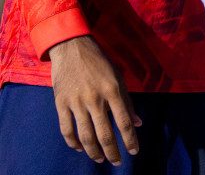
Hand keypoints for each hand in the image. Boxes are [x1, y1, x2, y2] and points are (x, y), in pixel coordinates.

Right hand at [48, 35, 139, 164]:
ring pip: (85, 135)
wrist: (72, 48)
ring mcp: (76, 102)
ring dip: (93, 151)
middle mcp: (95, 98)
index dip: (130, 139)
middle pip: (105, 133)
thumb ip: (127, 102)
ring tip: (100, 159)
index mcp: (113, 91)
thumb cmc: (100, 63)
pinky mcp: (61, 103)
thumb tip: (138, 123)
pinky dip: (73, 142)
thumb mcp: (119, 77)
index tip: (134, 152)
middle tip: (117, 162)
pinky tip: (80, 149)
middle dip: (112, 151)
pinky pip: (66, 129)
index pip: (124, 122)